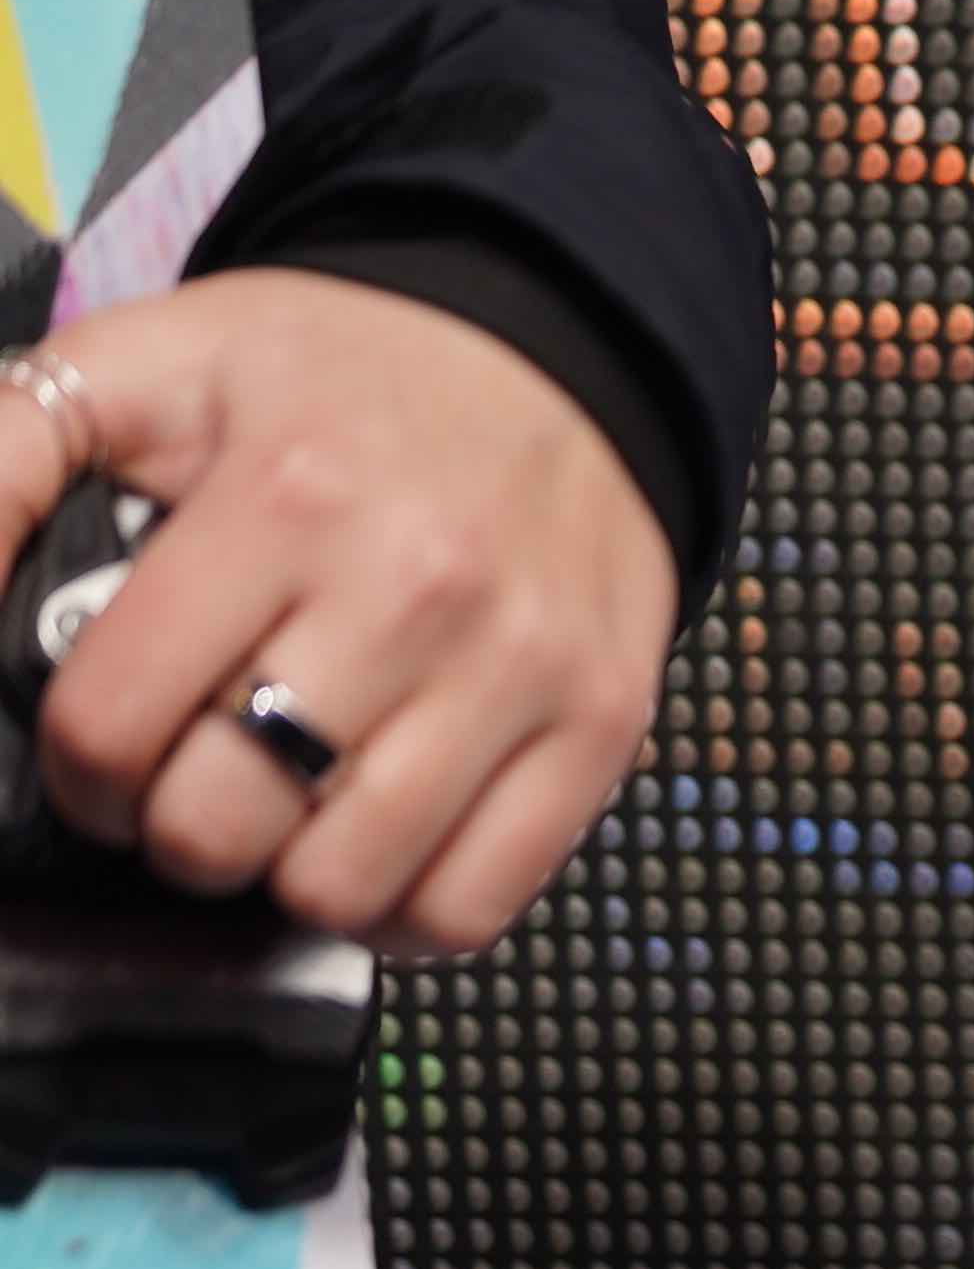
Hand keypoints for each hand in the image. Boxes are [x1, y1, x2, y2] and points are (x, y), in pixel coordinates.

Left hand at [1, 267, 679, 955]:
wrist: (559, 358)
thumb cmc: (337, 379)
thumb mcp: (141, 367)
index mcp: (287, 498)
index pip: (112, 724)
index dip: (77, 763)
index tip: (104, 743)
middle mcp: (418, 588)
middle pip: (222, 825)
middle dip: (173, 824)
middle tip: (195, 776)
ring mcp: (523, 669)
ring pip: (341, 888)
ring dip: (285, 871)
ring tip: (290, 806)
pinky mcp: (601, 729)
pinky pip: (469, 910)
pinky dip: (401, 911)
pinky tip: (378, 840)